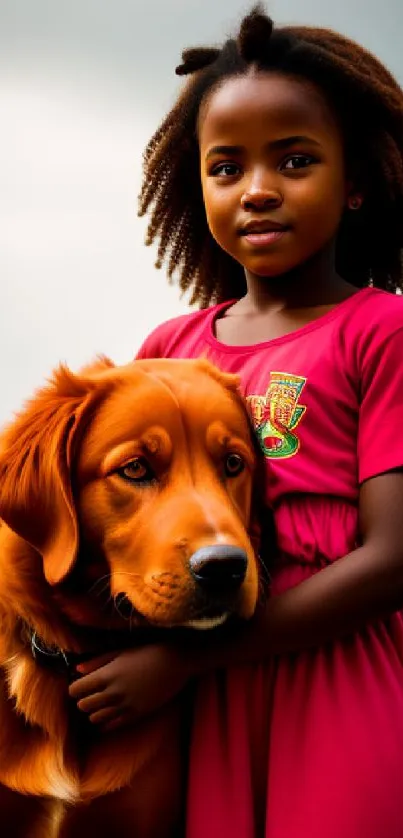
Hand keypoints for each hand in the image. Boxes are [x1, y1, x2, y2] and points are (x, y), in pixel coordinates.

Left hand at [68, 643, 192, 731]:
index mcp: (107, 675)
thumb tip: (77, 669)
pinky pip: (112, 726)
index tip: (79, 685)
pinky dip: (106, 723)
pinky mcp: (136, 715)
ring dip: (94, 712)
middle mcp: (113, 693)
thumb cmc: (148, 652)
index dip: (74, 688)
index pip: (76, 690)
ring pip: (95, 719)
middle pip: (83, 706)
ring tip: (100, 704)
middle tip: (89, 694)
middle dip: (82, 700)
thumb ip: (97, 662)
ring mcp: (125, 706)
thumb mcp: (120, 652)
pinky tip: (109, 714)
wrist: (176, 663)